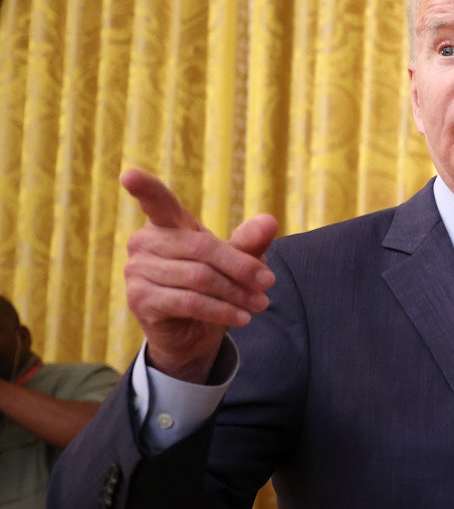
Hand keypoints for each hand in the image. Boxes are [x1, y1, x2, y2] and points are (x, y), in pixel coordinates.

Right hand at [121, 168, 277, 382]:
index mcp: (166, 224)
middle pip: (203, 248)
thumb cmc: (213, 286)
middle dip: (242, 267)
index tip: (129, 175)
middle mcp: (145, 243)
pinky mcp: (140, 300)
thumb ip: (249, 241)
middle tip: (269, 283)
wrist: (193, 332)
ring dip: (236, 293)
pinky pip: (190, 302)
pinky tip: (242, 318)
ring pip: (200, 278)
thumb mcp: (235, 261)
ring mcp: (137, 271)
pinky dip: (222, 311)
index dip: (144, 188)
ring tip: (260, 304)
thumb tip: (270, 221)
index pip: (155, 201)